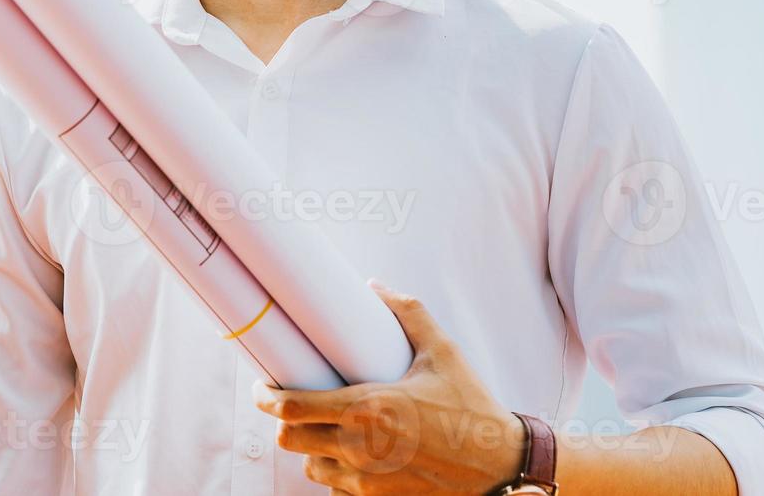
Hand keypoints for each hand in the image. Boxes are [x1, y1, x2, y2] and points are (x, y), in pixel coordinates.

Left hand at [252, 279, 527, 494]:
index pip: (292, 408)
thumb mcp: (442, 352)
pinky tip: (352, 457)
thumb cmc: (471, 408)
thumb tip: (376, 287)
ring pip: (310, 468)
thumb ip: (407, 313)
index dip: (266, 398)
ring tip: (326, 431)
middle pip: (289, 441)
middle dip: (284, 423)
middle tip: (292, 407)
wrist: (500, 467)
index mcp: (367, 409)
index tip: (263, 388)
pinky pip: (337, 490)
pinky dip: (337, 474)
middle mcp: (359, 449)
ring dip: (312, 449)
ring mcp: (367, 481)